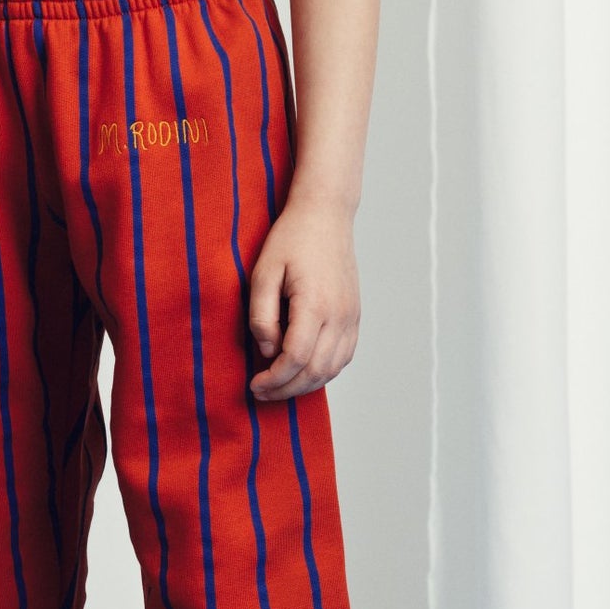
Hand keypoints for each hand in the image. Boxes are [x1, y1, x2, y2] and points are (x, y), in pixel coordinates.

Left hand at [246, 197, 360, 401]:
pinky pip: (344, 356)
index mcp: (315, 304)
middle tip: (262, 393)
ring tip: (279, 386)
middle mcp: (339, 315)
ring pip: (332, 369)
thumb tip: (267, 350)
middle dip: (286, 389)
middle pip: (315, 370)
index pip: (295, 358)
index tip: (254, 384)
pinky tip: (303, 373)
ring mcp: (351, 317)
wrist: (326, 216)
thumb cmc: (291, 240)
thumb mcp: (263, 272)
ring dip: (305, 385)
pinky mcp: (355, 316)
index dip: (273, 379)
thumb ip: (262, 315)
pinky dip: (324, 372)